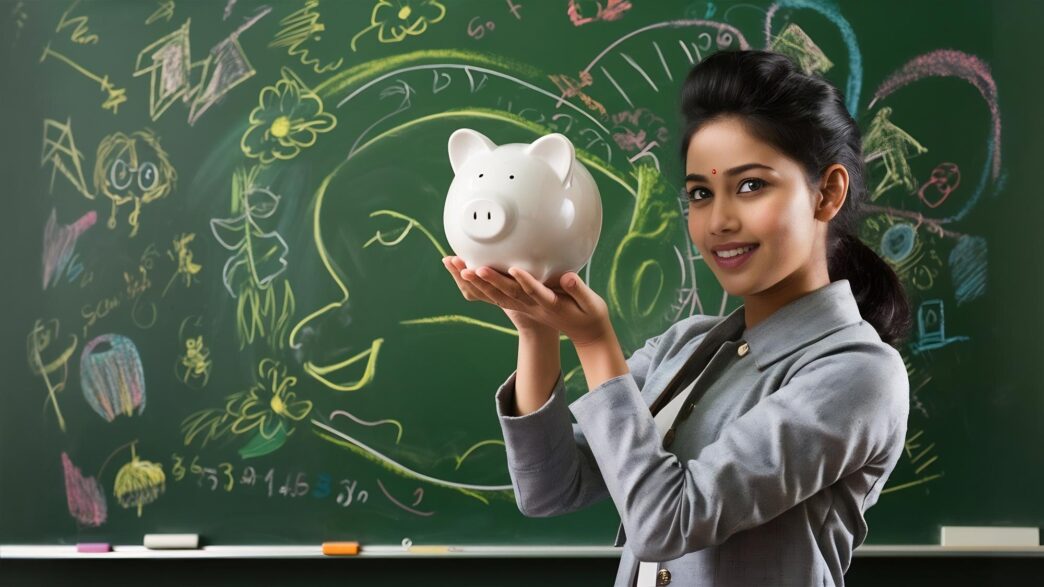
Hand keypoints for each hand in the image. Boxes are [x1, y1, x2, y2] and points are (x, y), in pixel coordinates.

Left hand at [441, 256, 611, 345]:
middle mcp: (533, 307)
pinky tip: (463, 274)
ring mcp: (524, 307)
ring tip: (458, 268)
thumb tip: (568, 277)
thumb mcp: (591, 304)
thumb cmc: (589, 315)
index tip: (514, 269)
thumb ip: (578, 290)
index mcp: (550, 305)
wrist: (583, 333)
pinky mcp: (520, 305)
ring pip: (496, 296)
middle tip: (471, 269)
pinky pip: (495, 297)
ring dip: (476, 283)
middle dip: (489, 281)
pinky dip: (478, 286)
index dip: (525, 281)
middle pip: (508, 294)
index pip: (535, 293)